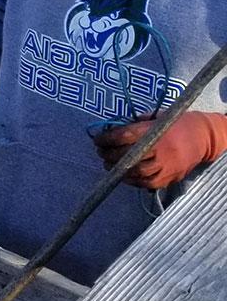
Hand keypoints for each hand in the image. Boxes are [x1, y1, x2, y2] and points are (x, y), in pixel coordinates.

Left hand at [90, 110, 226, 188]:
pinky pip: (148, 183)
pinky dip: (133, 181)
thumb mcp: (155, 117)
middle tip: (101, 153)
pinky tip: (124, 175)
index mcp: (155, 131)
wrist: (203, 138)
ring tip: (108, 165)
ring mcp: (166, 165)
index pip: (124, 136)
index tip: (97, 140)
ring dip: (119, 170)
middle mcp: (161, 150)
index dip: (107, 139)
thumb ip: (134, 124)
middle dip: (110, 155)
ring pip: (137, 172)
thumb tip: (111, 130)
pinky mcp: (171, 177)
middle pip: (129, 156)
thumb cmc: (175, 124)